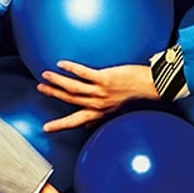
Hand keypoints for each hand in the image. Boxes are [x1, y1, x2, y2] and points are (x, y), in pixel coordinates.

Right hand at [36, 60, 158, 131]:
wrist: (153, 87)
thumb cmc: (137, 96)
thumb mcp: (117, 110)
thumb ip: (102, 114)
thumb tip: (90, 121)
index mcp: (100, 112)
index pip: (76, 120)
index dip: (60, 125)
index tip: (46, 128)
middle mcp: (98, 104)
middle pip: (70, 99)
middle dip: (54, 94)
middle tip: (40, 88)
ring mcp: (100, 92)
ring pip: (73, 87)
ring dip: (57, 81)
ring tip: (45, 76)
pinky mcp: (105, 79)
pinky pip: (84, 73)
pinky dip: (71, 69)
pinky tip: (61, 64)